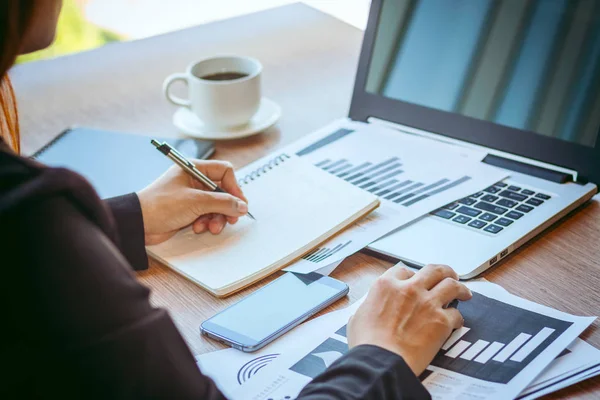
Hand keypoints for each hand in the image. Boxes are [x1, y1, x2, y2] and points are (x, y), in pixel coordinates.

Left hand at [137, 160, 247, 244]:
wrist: (138, 223)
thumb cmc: (160, 205)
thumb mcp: (196, 201)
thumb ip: (223, 202)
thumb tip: (242, 206)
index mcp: (194, 169)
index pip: (224, 172)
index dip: (234, 187)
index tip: (239, 203)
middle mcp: (194, 180)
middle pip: (222, 191)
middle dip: (226, 207)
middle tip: (231, 219)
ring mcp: (191, 196)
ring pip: (216, 205)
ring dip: (216, 218)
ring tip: (211, 227)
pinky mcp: (188, 211)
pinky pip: (207, 215)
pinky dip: (206, 222)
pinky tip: (198, 228)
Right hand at [347, 264, 471, 375]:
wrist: (381, 361)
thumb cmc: (366, 343)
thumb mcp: (358, 316)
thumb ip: (370, 305)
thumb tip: (371, 308)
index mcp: (386, 285)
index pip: (404, 269)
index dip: (411, 274)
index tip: (415, 280)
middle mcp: (409, 288)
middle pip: (433, 270)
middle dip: (444, 272)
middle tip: (449, 276)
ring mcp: (427, 303)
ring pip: (452, 285)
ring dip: (460, 288)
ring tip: (464, 293)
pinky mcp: (441, 321)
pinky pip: (457, 314)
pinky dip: (457, 318)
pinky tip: (456, 322)